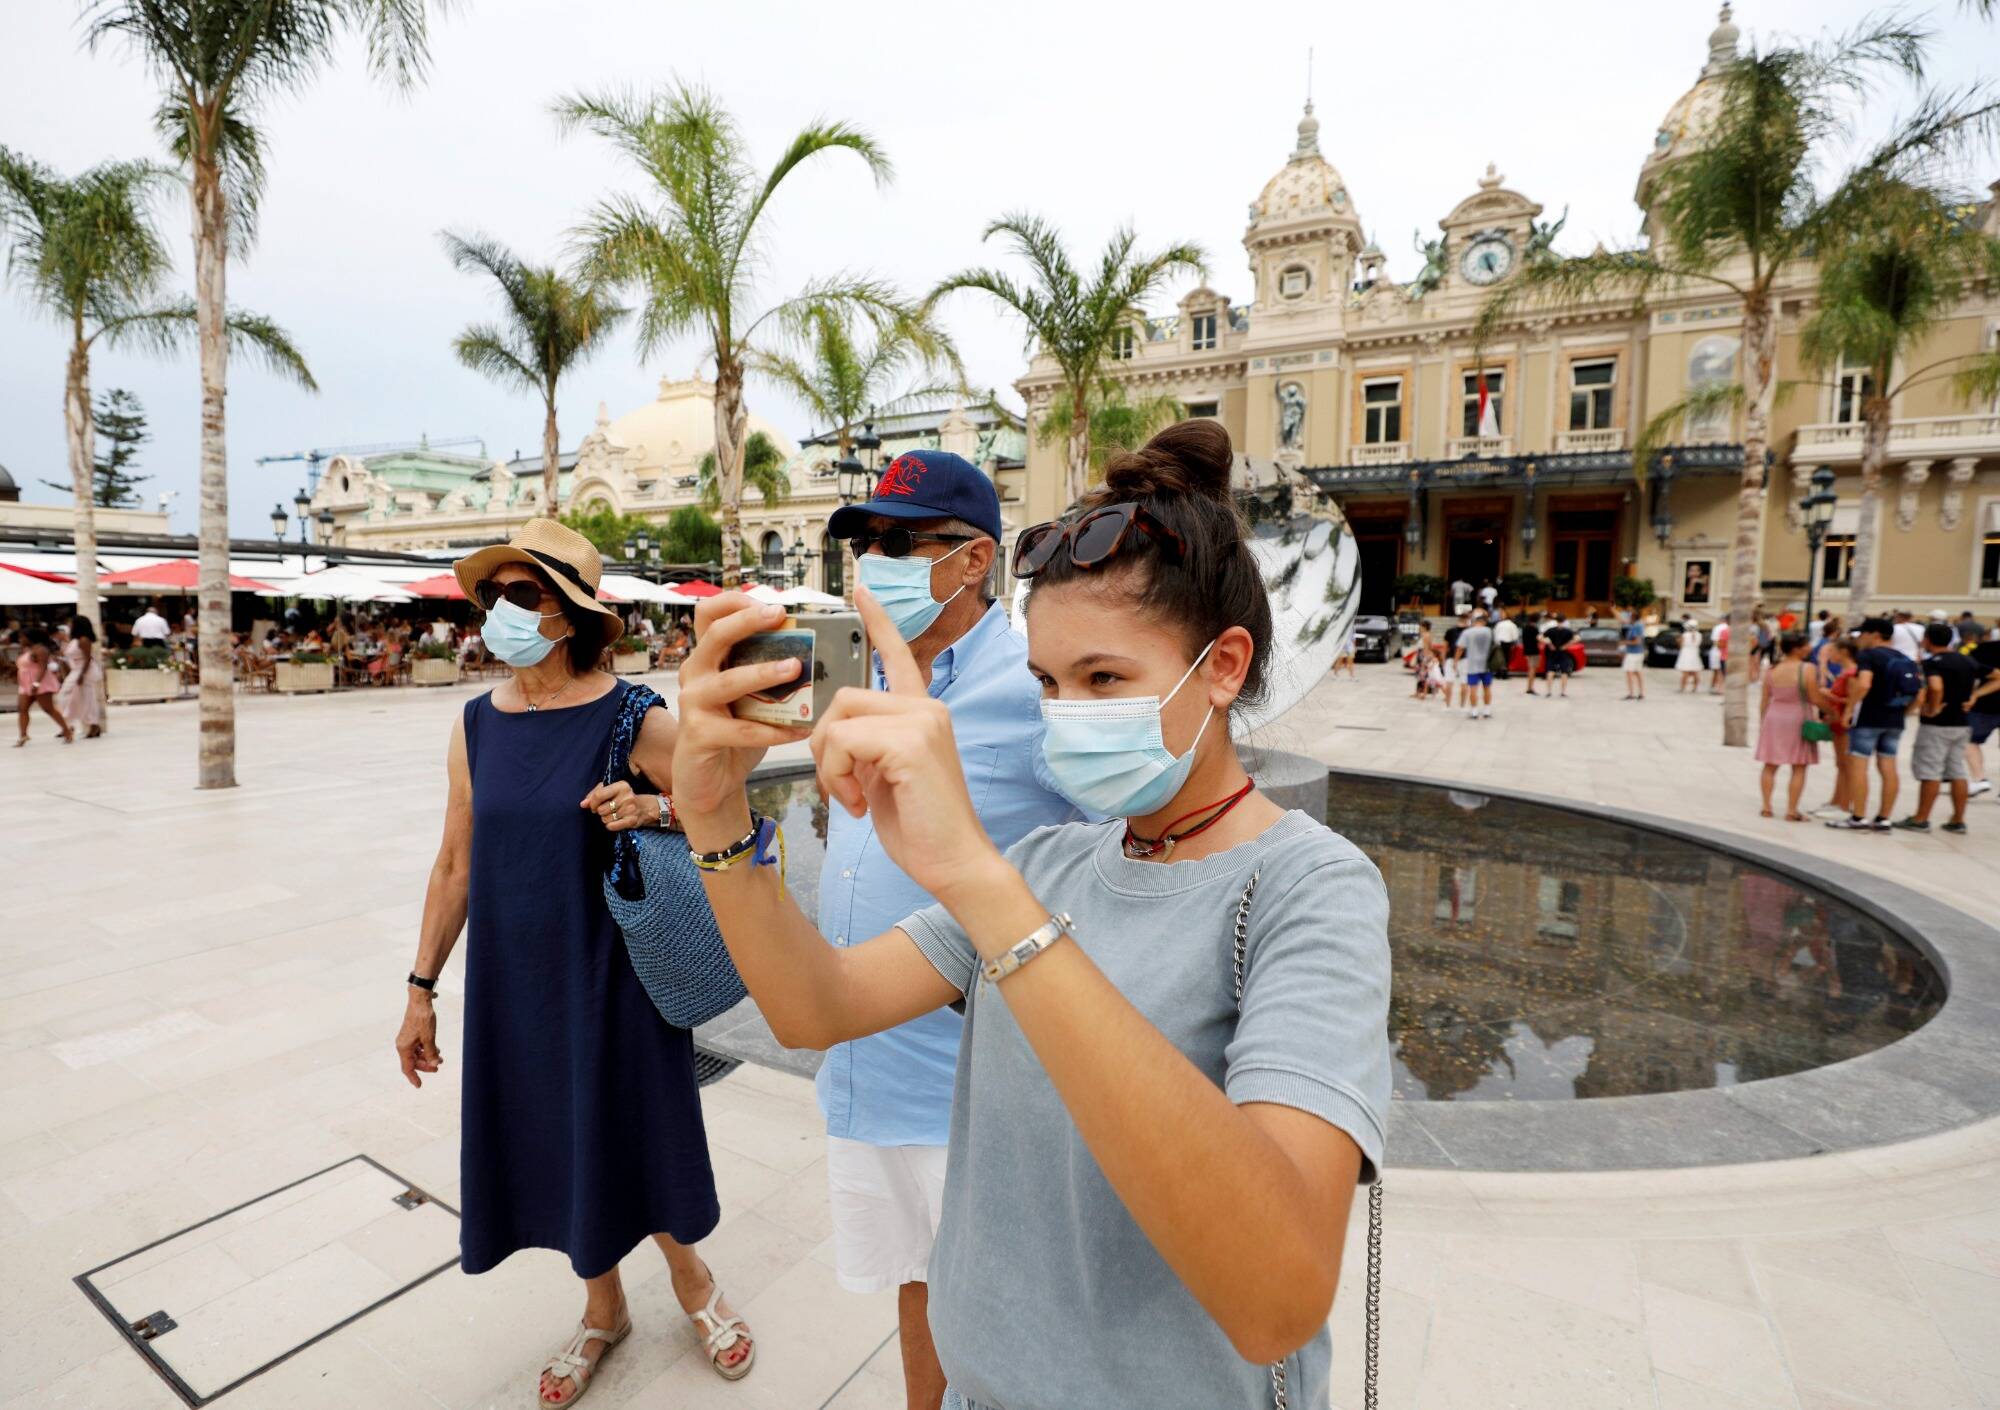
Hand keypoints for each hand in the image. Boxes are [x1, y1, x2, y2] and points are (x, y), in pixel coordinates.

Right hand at [395, 994, 441, 1088]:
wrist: (420, 1001)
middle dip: (426, 1065)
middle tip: (439, 1067)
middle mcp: (403, 1045)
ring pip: (417, 1054)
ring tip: (441, 1058)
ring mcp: (407, 1039)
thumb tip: (435, 1065)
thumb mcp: (429, 1038)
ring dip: (428, 1057)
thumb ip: (431, 1053)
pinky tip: (436, 1049)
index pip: (407, 1068)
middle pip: (413, 1061)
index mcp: (404, 1048)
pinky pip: (418, 1046)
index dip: (413, 1077)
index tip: (419, 1086)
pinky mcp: (412, 1033)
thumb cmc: (423, 1018)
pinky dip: (427, 1049)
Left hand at [582, 780, 657, 830]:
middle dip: (600, 812)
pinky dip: (610, 825)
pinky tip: (614, 822)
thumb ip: (594, 795)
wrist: (644, 807)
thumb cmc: (622, 797)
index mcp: (621, 785)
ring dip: (606, 819)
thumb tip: (583, 804)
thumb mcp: (610, 790)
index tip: (593, 806)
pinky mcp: (632, 820)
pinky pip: (612, 826)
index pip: (599, 795)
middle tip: (607, 810)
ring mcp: (630, 809)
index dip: (592, 803)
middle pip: (601, 809)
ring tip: (613, 815)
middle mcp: (627, 796)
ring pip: (605, 819)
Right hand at [672, 594, 812, 821]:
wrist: (709, 780)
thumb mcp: (749, 696)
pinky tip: (800, 731)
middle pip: (715, 634)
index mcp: (706, 658)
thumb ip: (764, 672)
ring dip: (765, 673)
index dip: (735, 602)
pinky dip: (774, 731)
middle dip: (749, 620)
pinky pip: (743, 730)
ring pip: (729, 681)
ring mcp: (693, 703)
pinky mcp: (698, 734)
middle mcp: (695, 674)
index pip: (708, 614)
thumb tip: (809, 651)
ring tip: (796, 669)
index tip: (771, 605)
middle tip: (781, 616)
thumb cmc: (734, 732)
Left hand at [810, 589, 1005, 904]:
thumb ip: (865, 744)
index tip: (860, 590)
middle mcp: (927, 707)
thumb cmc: (920, 827)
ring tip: (852, 798)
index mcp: (923, 712)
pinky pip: (842, 742)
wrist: (954, 863)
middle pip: (844, 697)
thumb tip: (831, 731)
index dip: (877, 621)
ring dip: (829, 764)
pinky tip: (859, 804)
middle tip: (841, 787)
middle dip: (824, 744)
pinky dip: (836, 776)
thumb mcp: (883, 775)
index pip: (898, 655)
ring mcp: (922, 721)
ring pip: (838, 719)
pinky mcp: (910, 742)